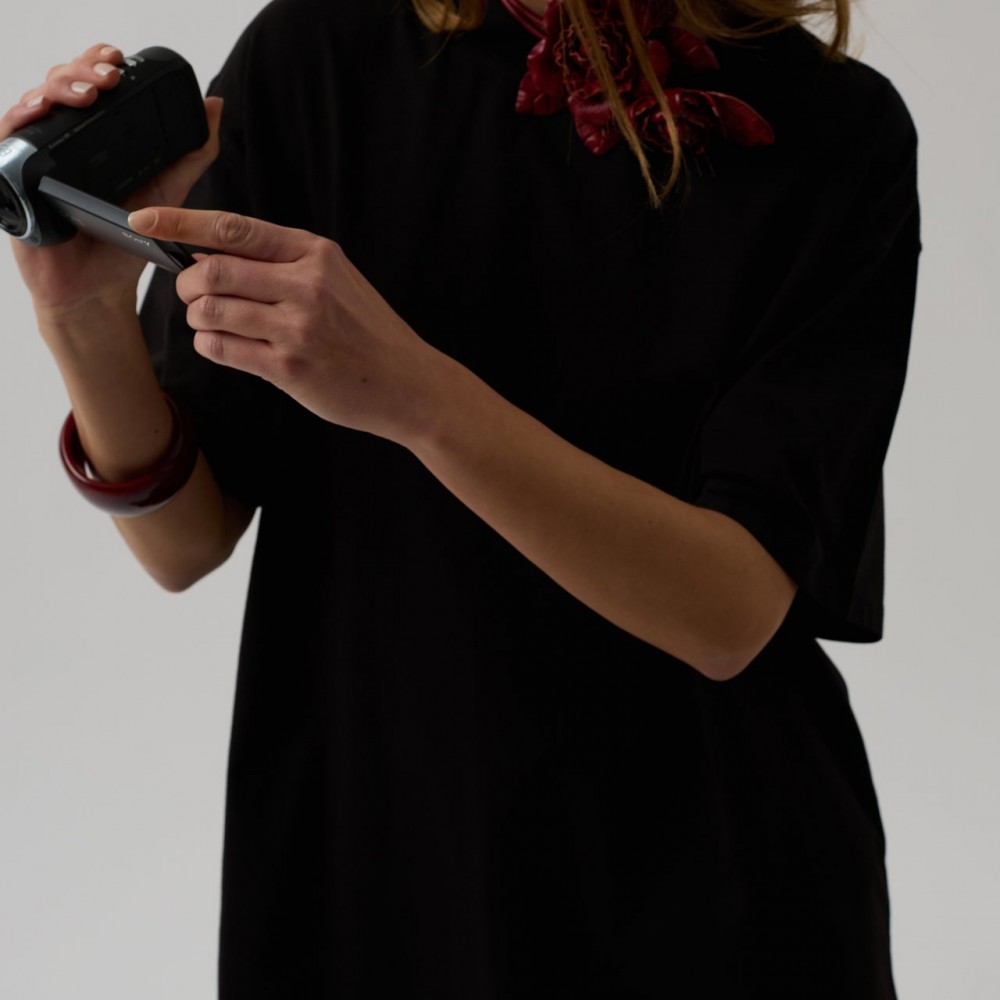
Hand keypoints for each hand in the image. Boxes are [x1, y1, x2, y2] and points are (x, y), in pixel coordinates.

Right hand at [1, 44, 222, 314]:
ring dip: (57, 89)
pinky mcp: (13, 180)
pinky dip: (20, 122)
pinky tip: (40, 114)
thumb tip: (215, 104)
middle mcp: (62, 138)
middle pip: (61, 85)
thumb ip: (193, 151)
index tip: (121, 61)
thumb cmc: (129, 237)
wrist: (102, 285)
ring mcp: (35, 157)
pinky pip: (7, 142)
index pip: (89, 82)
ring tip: (88, 94)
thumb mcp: (170, 190)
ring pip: (34, 104)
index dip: (98, 63)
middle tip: (110, 78)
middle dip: (83, 71)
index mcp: (95, 134)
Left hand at [131, 206, 447, 443]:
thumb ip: (282, 262)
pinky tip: (221, 344)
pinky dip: (210, 344)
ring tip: (208, 321)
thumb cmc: (367, 330)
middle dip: (187, 281)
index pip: (233, 228)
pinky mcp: (290, 368)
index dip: (180, 223)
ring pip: (213, 310)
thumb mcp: (336, 278)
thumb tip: (209, 253)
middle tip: (191, 292)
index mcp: (315, 253)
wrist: (406, 382)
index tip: (144, 220)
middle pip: (214, 269)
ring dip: (196, 316)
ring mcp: (299, 328)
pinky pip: (224, 349)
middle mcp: (307, 285)